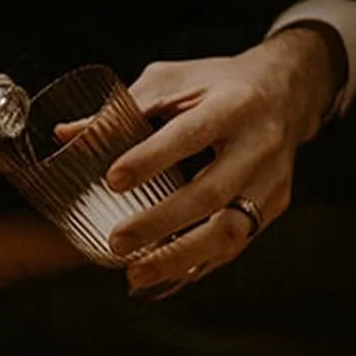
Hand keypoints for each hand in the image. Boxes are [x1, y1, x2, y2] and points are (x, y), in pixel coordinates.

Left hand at [102, 26, 339, 299]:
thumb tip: (66, 135)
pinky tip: (165, 276)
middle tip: (117, 241)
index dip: (153, 157)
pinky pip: (236, 244)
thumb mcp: (177, 79)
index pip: (194, 132)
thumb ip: (126, 109)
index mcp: (233, 102)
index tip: (113, 178)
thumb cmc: (220, 83)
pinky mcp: (274, 203)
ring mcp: (271, 178)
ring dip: (181, 257)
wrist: (288, 90)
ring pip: (231, 229)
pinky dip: (198, 265)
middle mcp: (259, 142)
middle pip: (213, 191)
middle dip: (162, 222)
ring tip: (137, 273)